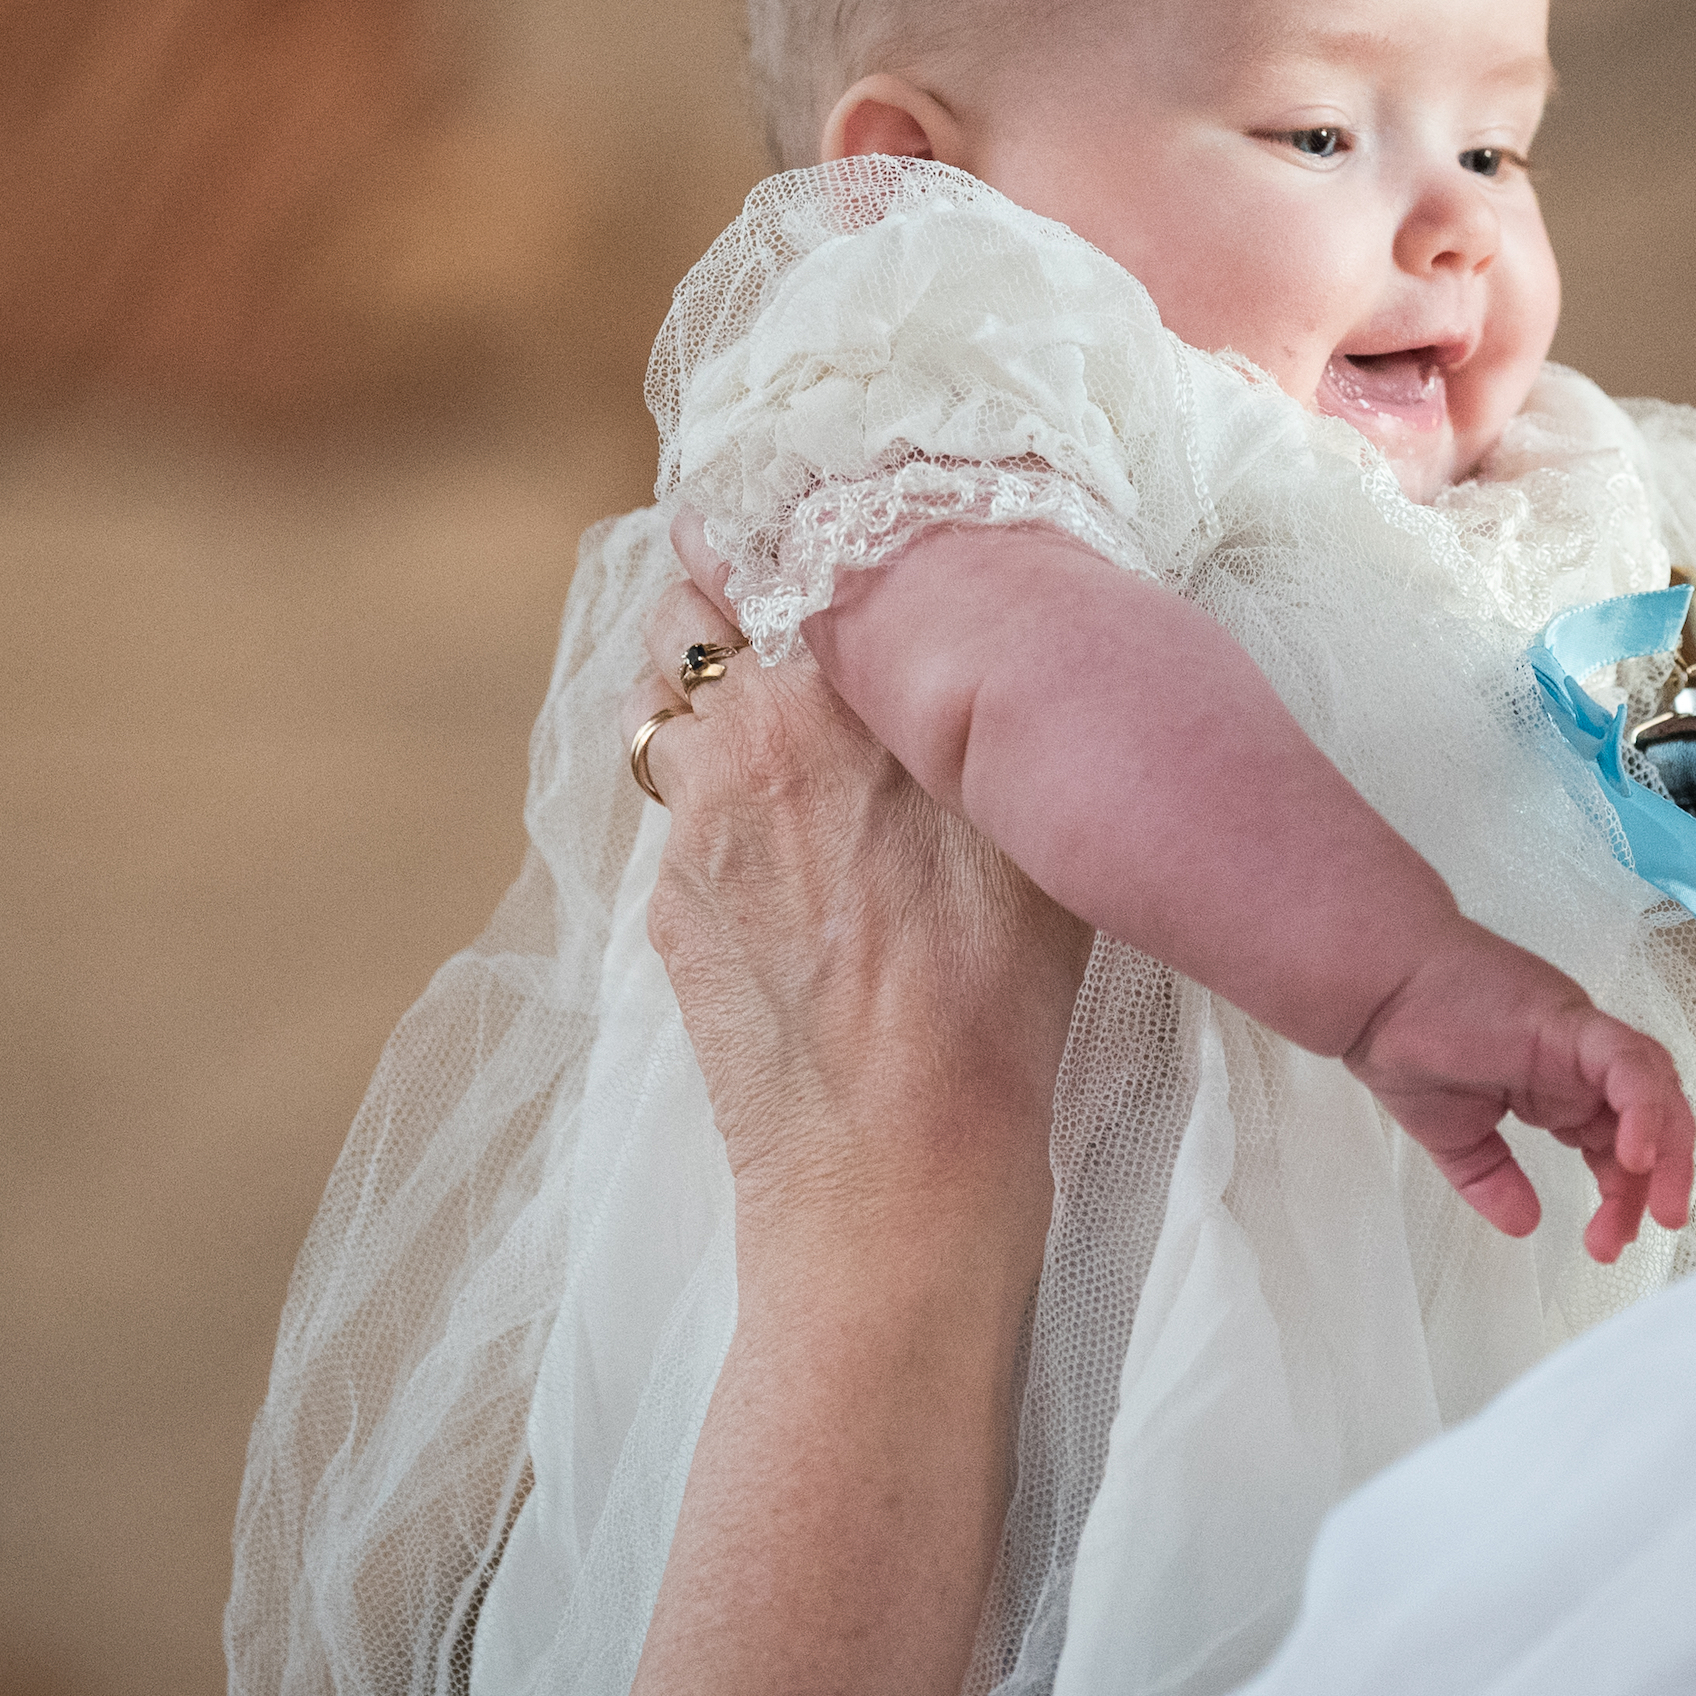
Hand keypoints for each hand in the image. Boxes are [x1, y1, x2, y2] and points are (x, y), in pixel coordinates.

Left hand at [631, 566, 1088, 1276]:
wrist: (897, 1168)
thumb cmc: (998, 1002)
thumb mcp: (1031, 824)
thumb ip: (980, 708)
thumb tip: (977, 639)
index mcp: (836, 690)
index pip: (763, 541)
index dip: (782, 527)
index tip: (813, 529)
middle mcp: (744, 736)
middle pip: (689, 609)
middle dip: (731, 605)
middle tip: (797, 624)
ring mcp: (690, 825)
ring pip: (665, 706)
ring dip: (705, 698)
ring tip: (781, 734)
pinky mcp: (668, 905)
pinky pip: (676, 811)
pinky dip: (714, 802)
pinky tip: (786, 854)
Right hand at [1346, 926, 1695, 1263]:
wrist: (1373, 990)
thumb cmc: (1404, 1040)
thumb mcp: (1455, 1136)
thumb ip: (1493, 1179)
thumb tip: (1524, 1224)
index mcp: (1560, 1089)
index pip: (1615, 1146)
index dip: (1623, 1196)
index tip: (1609, 1243)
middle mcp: (1582, 1065)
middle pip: (1650, 1122)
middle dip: (1657, 1183)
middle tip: (1638, 1236)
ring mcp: (1583, 1041)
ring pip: (1656, 1091)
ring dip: (1668, 1153)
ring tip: (1658, 1210)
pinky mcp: (1574, 1022)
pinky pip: (1630, 1065)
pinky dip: (1645, 1109)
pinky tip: (1637, 1156)